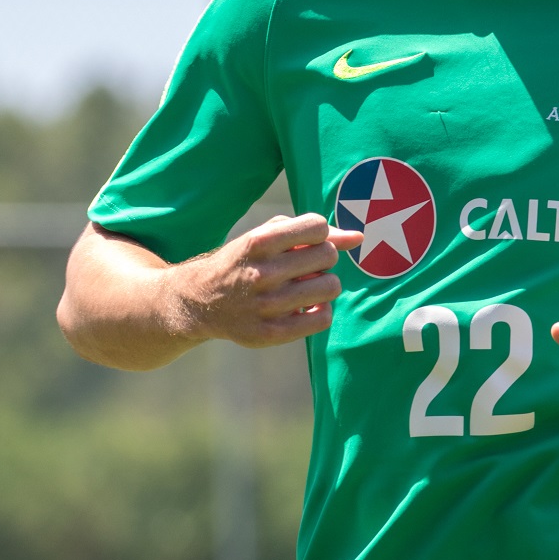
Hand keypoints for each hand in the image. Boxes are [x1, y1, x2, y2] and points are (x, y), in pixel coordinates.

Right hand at [176, 213, 361, 347]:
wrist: (200, 301)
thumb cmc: (244, 262)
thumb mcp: (266, 237)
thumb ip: (310, 232)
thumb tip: (358, 238)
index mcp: (258, 242)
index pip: (317, 227)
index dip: (318, 233)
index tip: (305, 242)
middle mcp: (261, 273)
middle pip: (328, 256)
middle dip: (324, 258)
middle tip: (307, 266)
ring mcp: (265, 306)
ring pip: (330, 287)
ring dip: (325, 284)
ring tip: (307, 285)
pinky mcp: (269, 333)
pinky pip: (322, 319)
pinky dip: (321, 311)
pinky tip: (307, 307)